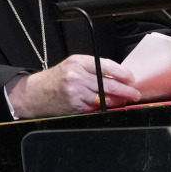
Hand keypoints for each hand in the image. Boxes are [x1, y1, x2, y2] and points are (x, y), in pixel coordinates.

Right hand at [7, 55, 139, 118]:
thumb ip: (93, 68)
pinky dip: (103, 108)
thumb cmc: (56, 78)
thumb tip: (117, 76)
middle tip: (134, 93)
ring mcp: (76, 93)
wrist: (35, 94)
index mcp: (78, 62)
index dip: (122, 73)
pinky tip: (109, 107)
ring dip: (116, 101)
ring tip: (124, 101)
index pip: (106, 66)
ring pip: (103, 98)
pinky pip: (94, 108)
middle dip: (124, 90)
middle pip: (107, 84)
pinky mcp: (75, 106)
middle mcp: (77, 77)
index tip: (131, 78)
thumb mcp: (73, 65)